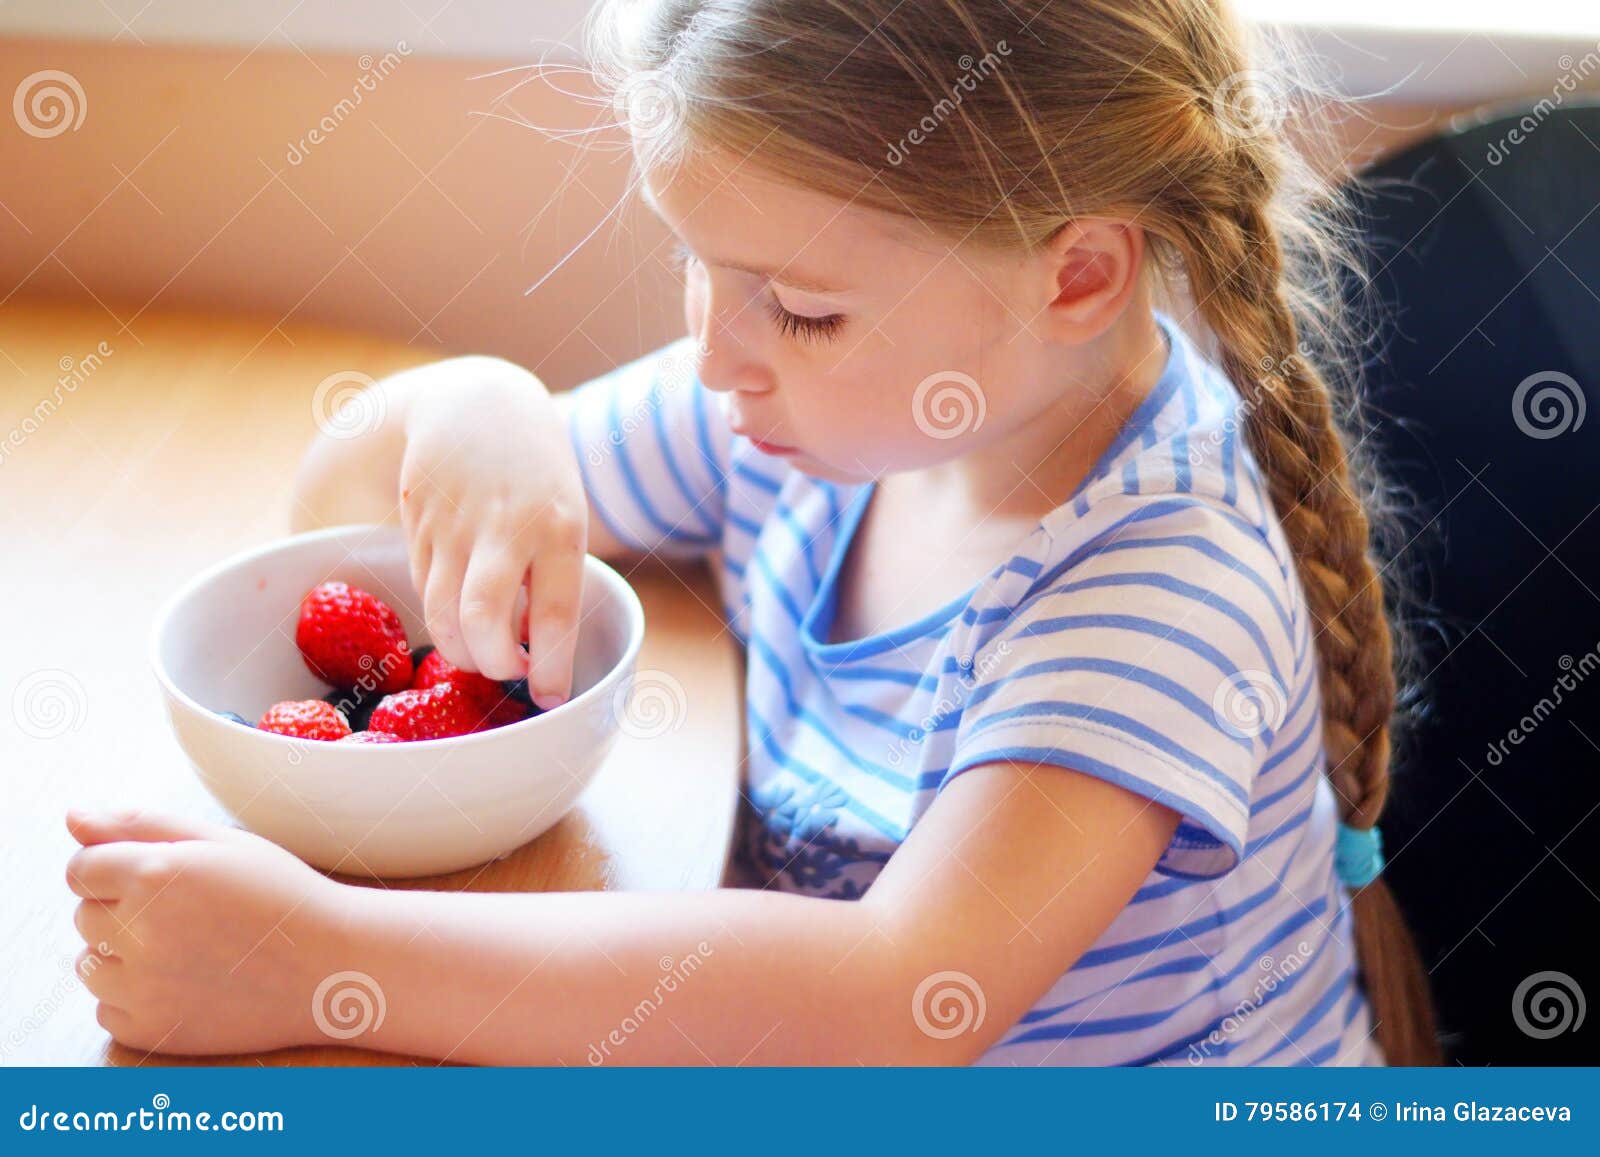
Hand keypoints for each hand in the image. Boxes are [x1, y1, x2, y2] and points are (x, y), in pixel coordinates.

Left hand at [65, 808, 351, 1055]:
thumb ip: (140, 824)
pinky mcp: (150, 1030)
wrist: (333, 967)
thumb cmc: (281, 896)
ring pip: (90, 965)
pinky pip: (107, 1009)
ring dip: (123, 957)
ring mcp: (143, 986)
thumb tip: (71, 817)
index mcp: (154, 872)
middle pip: (84, 917)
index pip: (81, 869)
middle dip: (124, 912)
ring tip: (189, 950)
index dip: (120, 870)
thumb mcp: (221, 843)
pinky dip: (137, 998)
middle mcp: (139, 930)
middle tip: (190, 915)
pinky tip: (188, 983)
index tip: (162, 880)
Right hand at [396, 356, 586, 706]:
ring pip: (444, 614)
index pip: (555, 615)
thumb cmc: (537, 474)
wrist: (477, 404)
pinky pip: (425, 590)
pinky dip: (441, 616)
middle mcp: (507, 527)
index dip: (551, 668)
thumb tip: (536, 648)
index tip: (550, 696)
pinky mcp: (418, 523)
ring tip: (481, 653)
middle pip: (485, 620)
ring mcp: (456, 524)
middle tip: (506, 671)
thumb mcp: (564, 514)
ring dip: (461, 651)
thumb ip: (551, 575)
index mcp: (560, 527)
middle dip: (493, 665)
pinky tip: (459, 616)